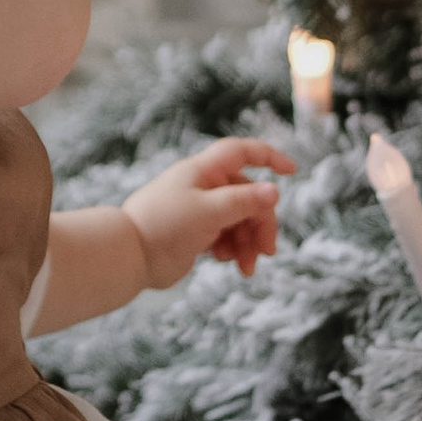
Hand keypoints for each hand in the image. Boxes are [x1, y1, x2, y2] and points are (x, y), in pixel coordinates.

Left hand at [123, 137, 294, 287]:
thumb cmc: (165, 226)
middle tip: (266, 251)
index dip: (268, 156)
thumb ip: (244, 201)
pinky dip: (233, 249)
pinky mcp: (195, 234)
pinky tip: (230, 263)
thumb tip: (275, 191)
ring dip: (248, 242)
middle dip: (260, 224)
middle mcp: (203, 187)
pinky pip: (226, 236)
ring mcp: (199, 211)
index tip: (292, 170)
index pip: (241, 153)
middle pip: (247, 197)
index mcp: (204, 172)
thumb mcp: (210, 211)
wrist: (129, 256)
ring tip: (246, 267)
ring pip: (239, 221)